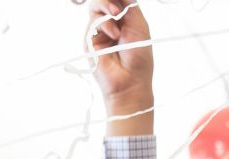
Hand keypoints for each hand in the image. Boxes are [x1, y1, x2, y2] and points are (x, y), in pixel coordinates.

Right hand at [87, 0, 153, 122]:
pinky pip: (92, 21)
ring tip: (117, 16)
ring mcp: (99, 31)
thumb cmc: (139, 57)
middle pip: (102, 0)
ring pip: (95, 6)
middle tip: (118, 6)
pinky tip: (114, 34)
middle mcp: (110, 23)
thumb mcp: (139, 24)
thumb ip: (129, 5)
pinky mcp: (90, 39)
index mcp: (124, 18)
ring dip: (106, 5)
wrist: (130, 80)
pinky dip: (104, 23)